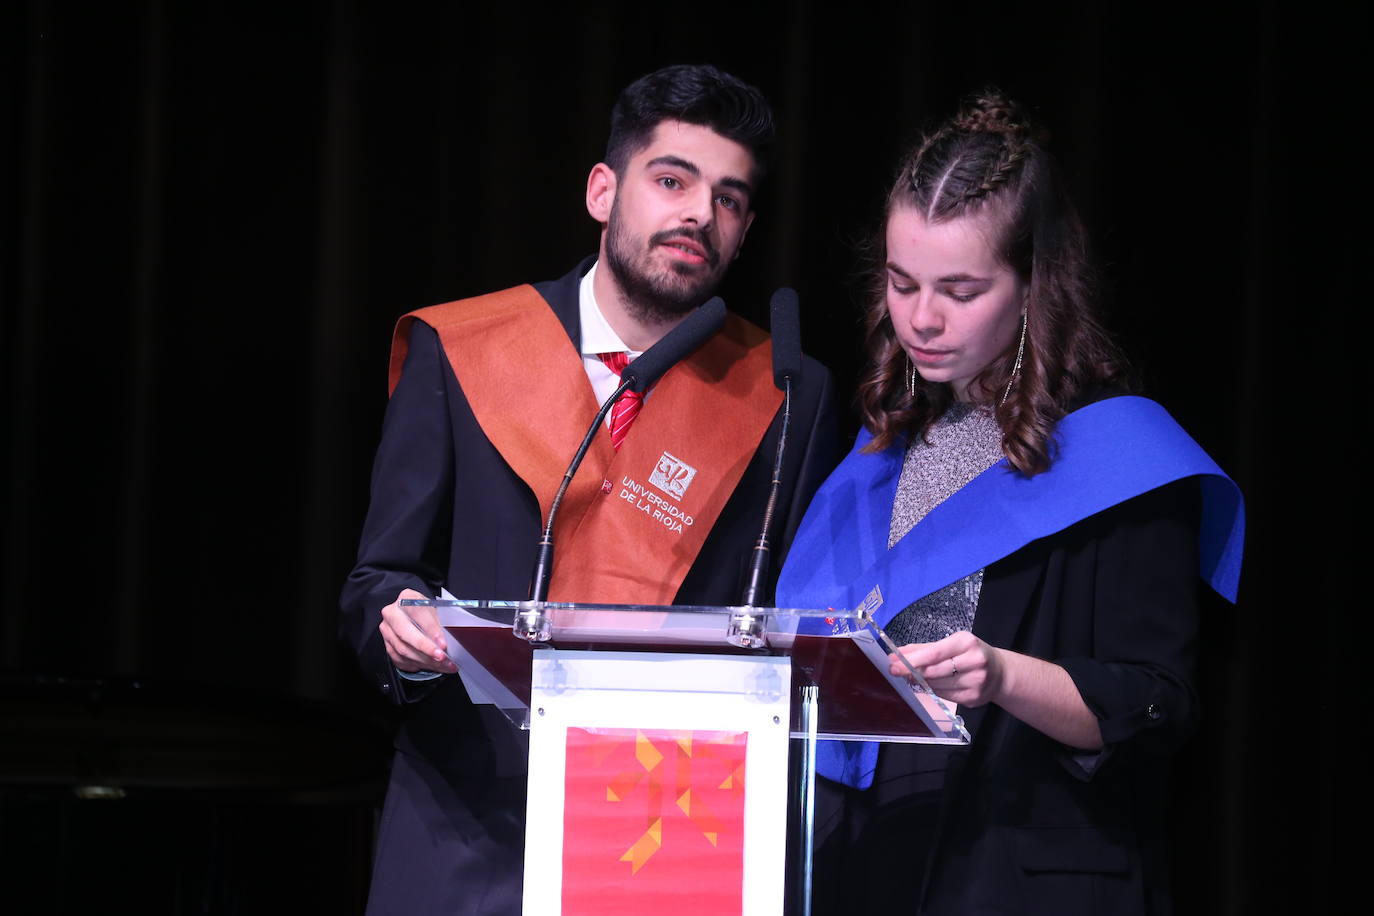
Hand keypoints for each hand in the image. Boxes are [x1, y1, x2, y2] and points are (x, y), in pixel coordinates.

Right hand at [379, 588, 457, 673]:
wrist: (414, 614)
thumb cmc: (428, 612)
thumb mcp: (436, 610)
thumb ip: (441, 623)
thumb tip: (448, 640)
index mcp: (406, 598)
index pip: (417, 613)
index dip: (431, 630)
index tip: (443, 644)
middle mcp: (392, 613)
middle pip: (405, 634)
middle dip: (426, 648)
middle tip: (442, 657)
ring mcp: (387, 630)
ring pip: (403, 650)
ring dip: (425, 661)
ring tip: (442, 665)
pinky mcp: (386, 645)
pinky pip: (400, 660)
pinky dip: (417, 665)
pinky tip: (431, 666)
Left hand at [889, 630, 1004, 706]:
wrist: (1001, 673)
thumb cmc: (970, 654)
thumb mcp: (952, 644)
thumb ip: (923, 649)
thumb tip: (896, 654)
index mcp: (967, 643)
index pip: (935, 653)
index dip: (912, 660)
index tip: (893, 663)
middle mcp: (975, 661)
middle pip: (934, 671)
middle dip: (912, 672)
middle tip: (896, 671)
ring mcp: (976, 682)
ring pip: (937, 685)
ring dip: (920, 682)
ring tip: (912, 677)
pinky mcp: (974, 698)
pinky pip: (944, 696)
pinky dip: (933, 690)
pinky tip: (929, 685)